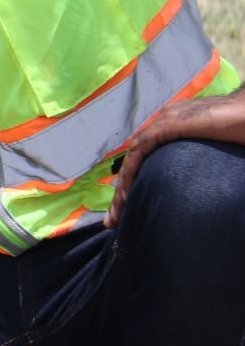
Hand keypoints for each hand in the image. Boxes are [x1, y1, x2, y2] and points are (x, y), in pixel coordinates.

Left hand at [107, 89, 244, 226]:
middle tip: (114, 222)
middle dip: (122, 194)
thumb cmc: (242, 134)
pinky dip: (131, 173)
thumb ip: (202, 175)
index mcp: (175, 132)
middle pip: (134, 164)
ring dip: (122, 189)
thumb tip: (205, 204)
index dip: (134, 188)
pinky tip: (127, 196)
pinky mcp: (168, 124)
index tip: (129, 213)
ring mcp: (164, 122)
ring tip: (116, 216)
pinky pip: (140, 152)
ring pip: (133, 160)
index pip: (144, 163)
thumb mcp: (215, 160)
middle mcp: (165, 125)